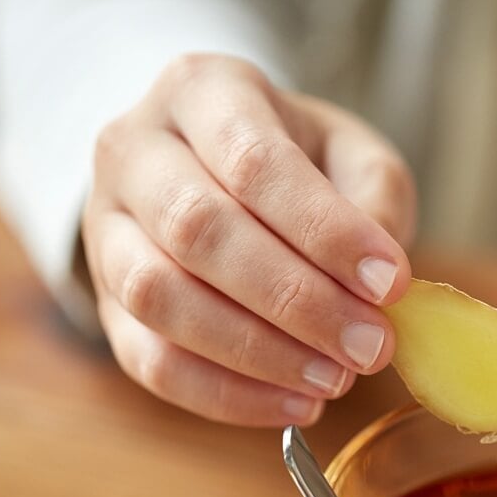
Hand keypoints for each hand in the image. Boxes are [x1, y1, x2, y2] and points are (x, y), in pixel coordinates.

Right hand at [82, 54, 414, 424]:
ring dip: (258, 353)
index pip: (254, 161)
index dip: (325, 230)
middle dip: (296, 301)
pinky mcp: (105, 303)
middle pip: (198, 230)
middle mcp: (134, 151)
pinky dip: (226, 395)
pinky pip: (150, 361)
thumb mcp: (353, 156)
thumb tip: (382, 283)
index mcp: (201, 92)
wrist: (219, 177)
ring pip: (160, 298)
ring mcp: (106, 229)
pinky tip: (295, 404)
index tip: (391, 284)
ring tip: (336, 379)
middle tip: (370, 346)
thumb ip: (375, 202)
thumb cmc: (300, 164)